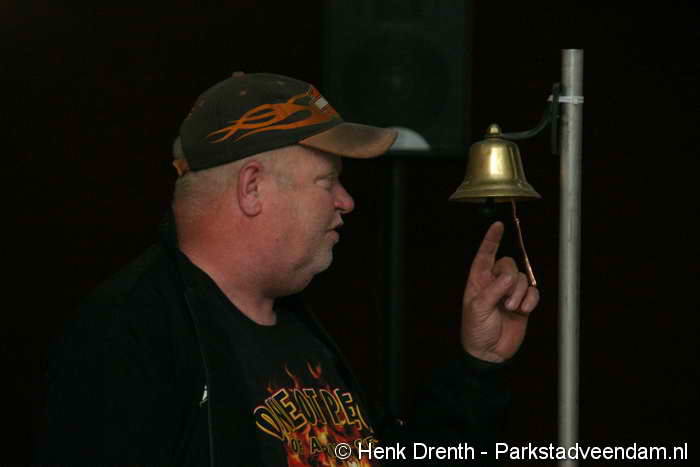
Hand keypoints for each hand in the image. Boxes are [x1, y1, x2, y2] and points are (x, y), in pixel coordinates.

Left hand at [461, 221, 539, 362]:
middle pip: (509, 264)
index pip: (485, 254)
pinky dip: (531, 300)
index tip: (497, 225)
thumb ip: (494, 289)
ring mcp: (510, 293)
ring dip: (519, 294)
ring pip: (523, 278)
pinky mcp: (523, 304)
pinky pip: (533, 291)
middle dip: (510, 281)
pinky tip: (524, 311)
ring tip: (511, 310)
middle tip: (505, 301)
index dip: (491, 240)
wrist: (489, 352)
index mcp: (478, 280)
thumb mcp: (478, 308)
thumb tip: (510, 275)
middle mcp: (495, 283)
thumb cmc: (476, 329)